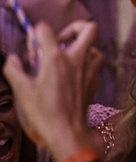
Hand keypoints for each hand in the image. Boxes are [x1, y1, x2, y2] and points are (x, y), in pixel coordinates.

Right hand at [4, 21, 98, 157]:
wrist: (67, 133)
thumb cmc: (44, 113)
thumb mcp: (22, 90)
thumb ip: (14, 69)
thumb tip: (12, 59)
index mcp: (56, 58)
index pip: (46, 29)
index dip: (36, 32)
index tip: (31, 45)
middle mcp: (76, 60)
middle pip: (89, 29)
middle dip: (75, 27)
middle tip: (60, 40)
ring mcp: (88, 72)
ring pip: (96, 49)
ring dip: (85, 48)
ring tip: (69, 56)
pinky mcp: (93, 85)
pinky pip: (95, 69)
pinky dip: (87, 67)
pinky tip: (75, 75)